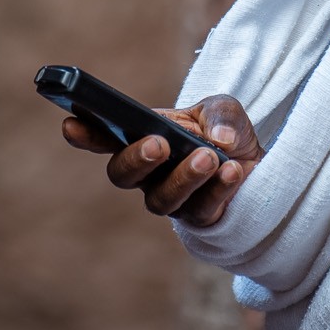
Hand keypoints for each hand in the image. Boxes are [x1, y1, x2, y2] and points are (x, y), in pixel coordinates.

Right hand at [62, 93, 263, 225]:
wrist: (258, 165)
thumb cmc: (226, 133)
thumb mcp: (223, 109)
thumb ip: (220, 115)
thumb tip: (219, 138)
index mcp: (144, 137)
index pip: (106, 138)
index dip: (85, 134)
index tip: (71, 125)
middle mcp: (149, 173)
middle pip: (122, 176)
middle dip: (136, 159)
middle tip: (157, 144)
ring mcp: (171, 199)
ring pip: (161, 200)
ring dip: (184, 176)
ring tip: (208, 156)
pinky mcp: (199, 219)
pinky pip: (201, 210)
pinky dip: (219, 189)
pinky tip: (231, 171)